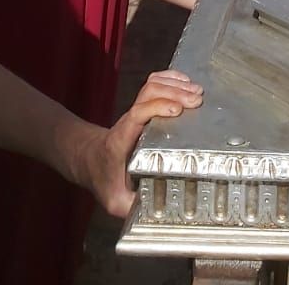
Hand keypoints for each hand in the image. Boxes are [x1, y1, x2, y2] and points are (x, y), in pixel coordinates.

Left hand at [82, 70, 203, 217]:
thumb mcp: (113, 200)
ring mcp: (135, 110)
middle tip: (197, 101)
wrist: (90, 161)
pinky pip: (154, 84)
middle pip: (149, 93)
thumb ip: (131, 206)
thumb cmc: (104, 179)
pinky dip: (171, 79)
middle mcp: (129, 120)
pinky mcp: (142, 106)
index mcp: (122, 139)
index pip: (137, 115)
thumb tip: (155, 210)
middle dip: (174, 93)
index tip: (177, 110)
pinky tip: (186, 83)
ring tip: (197, 92)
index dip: (156, 108)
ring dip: (175, 84)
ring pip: (152, 85)